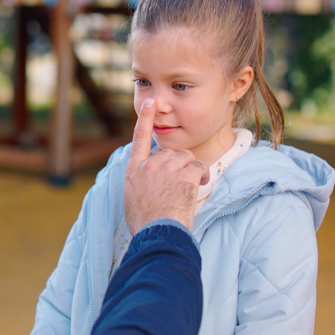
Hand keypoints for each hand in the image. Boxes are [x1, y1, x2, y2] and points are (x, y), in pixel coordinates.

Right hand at [123, 98, 209, 233]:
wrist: (156, 232)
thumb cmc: (145, 222)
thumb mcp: (132, 198)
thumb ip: (140, 182)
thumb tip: (146, 181)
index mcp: (134, 170)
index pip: (139, 138)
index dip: (146, 118)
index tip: (150, 102)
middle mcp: (149, 165)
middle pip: (170, 153)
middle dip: (177, 165)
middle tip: (178, 186)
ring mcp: (167, 169)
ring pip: (186, 157)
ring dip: (190, 169)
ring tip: (187, 188)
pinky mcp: (184, 175)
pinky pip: (198, 166)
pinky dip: (202, 174)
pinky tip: (199, 184)